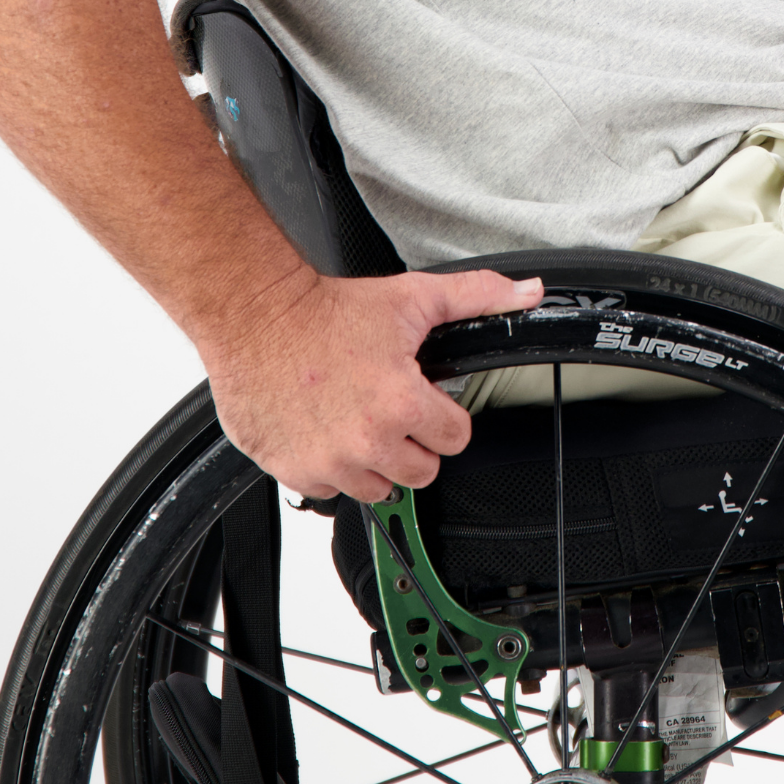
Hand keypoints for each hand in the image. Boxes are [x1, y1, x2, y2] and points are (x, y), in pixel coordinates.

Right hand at [196, 265, 543, 498]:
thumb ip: (477, 297)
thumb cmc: (328, 310)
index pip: (456, 438)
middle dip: (414, 441)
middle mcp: (366, 441)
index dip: (445, 415)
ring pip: (378, 487)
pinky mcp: (295, 471)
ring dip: (375, 460)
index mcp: (401, 403)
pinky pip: (331, 489)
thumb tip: (527, 293)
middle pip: (422, 471)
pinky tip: (327, 429)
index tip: (427, 400)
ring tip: (359, 419)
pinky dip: (332, 467)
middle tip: (392, 409)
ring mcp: (329, 462)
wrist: (256, 317)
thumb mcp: (413, 297)